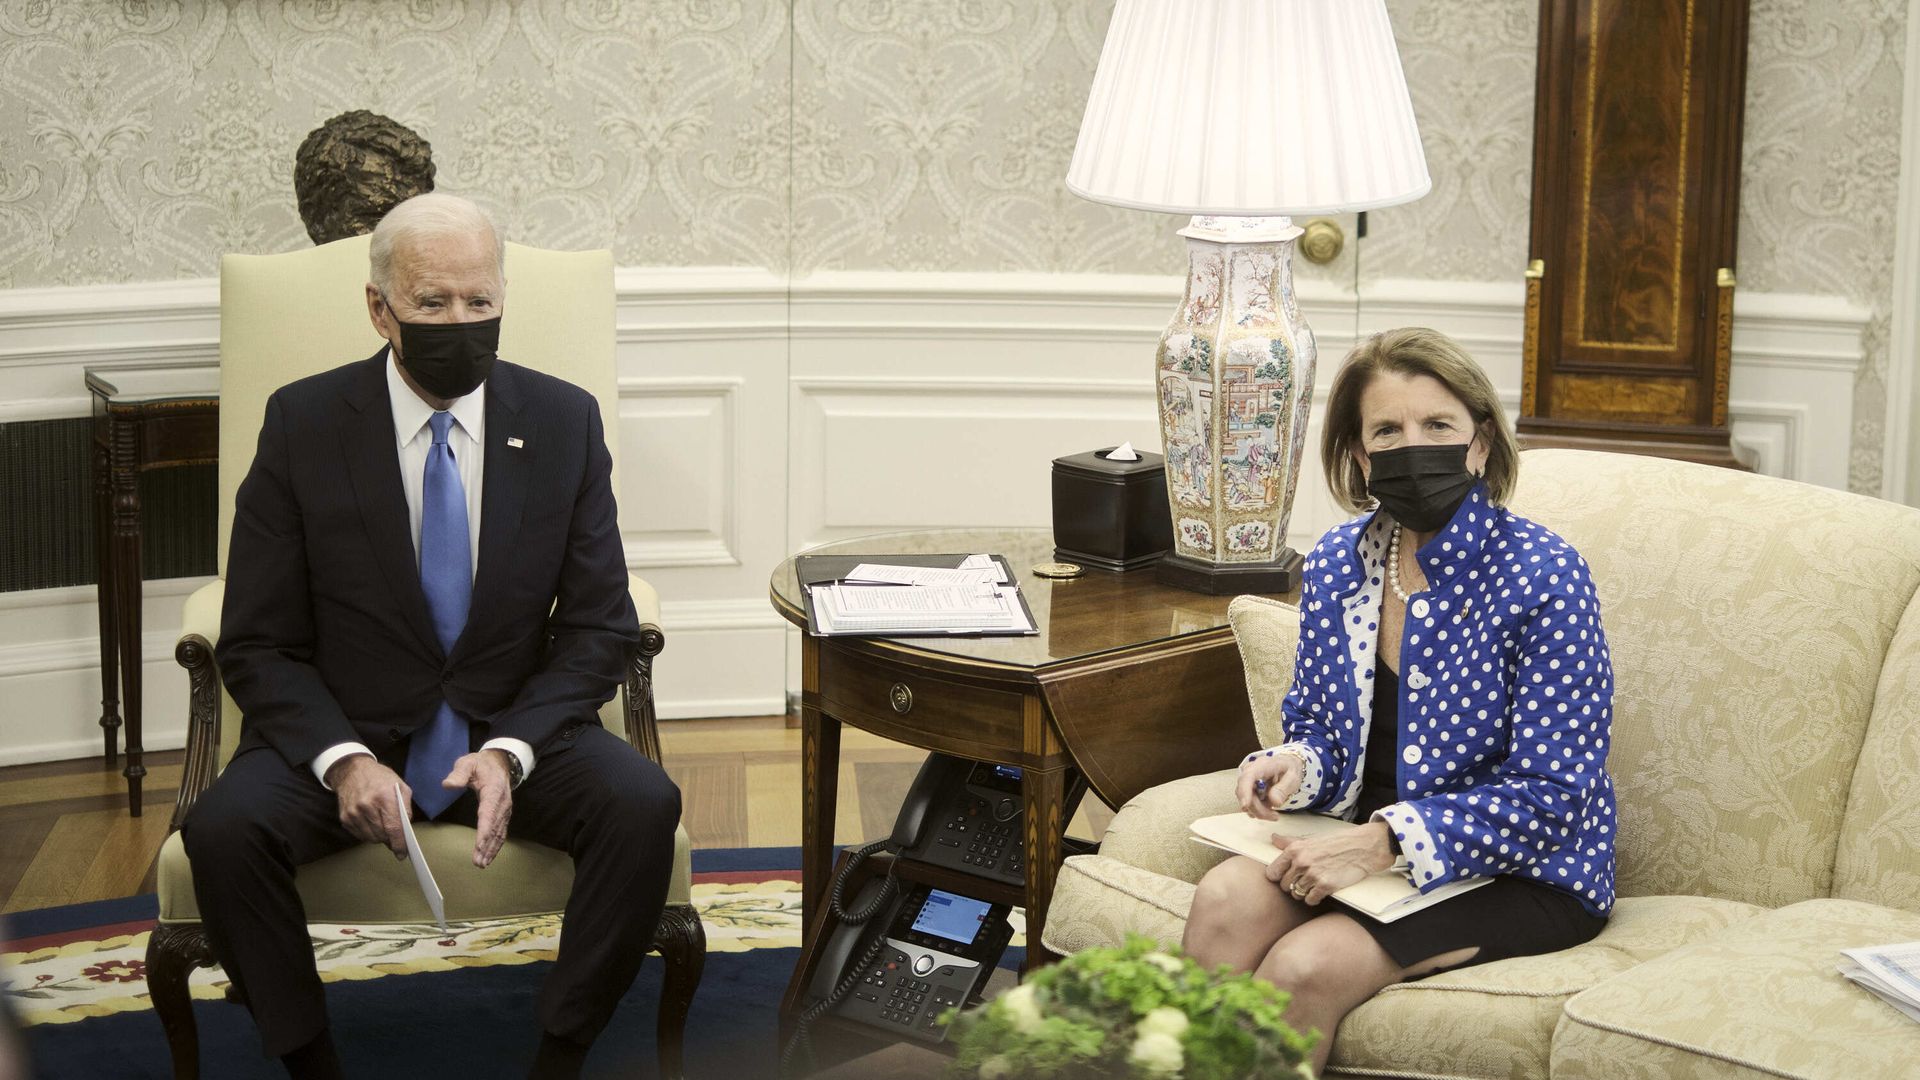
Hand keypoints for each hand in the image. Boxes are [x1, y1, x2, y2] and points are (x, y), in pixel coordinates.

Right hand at [328, 755, 410, 857]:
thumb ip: (406, 808)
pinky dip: (368, 833)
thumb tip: (406, 829)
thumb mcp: (400, 786)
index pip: (393, 828)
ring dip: (379, 837)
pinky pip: (360, 835)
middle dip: (390, 839)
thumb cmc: (380, 778)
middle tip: (395, 834)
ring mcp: (353, 813)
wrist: (352, 771)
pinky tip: (371, 823)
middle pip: (382, 835)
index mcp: (384, 797)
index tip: (402, 853)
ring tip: (382, 825)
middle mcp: (366, 806)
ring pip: (371, 838)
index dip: (399, 843)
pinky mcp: (344, 818)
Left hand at [443, 749, 513, 867]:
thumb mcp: (467, 763)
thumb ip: (458, 774)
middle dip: (487, 846)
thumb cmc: (481, 764)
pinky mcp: (504, 815)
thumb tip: (448, 785)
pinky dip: (496, 846)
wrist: (500, 762)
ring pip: (499, 833)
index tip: (479, 845)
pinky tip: (489, 856)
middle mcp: (502, 803)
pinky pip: (501, 832)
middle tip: (478, 862)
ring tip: (482, 864)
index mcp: (494, 791)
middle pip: (494, 828)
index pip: (488, 814)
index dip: (484, 831)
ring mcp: (505, 810)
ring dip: (491, 850)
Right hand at [1234, 751, 1302, 820]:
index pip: (1247, 777)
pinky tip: (1269, 809)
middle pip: (1245, 793)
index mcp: (1261, 765)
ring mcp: (1247, 782)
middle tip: (1275, 816)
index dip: (1244, 791)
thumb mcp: (1292, 777)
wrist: (1286, 766)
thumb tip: (1274, 802)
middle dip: (1258, 809)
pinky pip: (1249, 804)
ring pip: (1246, 801)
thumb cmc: (1289, 769)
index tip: (1246, 805)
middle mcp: (1250, 772)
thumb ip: (1283, 789)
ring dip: (1259, 812)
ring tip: (1274, 814)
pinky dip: (1259, 811)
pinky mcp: (1248, 791)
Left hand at [1265, 822, 1396, 904]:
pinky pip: (1310, 900)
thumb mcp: (1311, 839)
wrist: (1362, 847)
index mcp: (1295, 849)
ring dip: (1303, 893)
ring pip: (1296, 894)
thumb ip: (1290, 842)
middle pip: (1284, 885)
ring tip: (1312, 886)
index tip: (1284, 878)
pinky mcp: (1325, 886)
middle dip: (1292, 886)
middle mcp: (1301, 862)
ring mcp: (1313, 874)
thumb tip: (1273, 838)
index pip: (1272, 872)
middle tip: (1303, 882)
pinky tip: (1320, 891)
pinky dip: (1314, 899)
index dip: (1277, 877)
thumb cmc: (1337, 843)